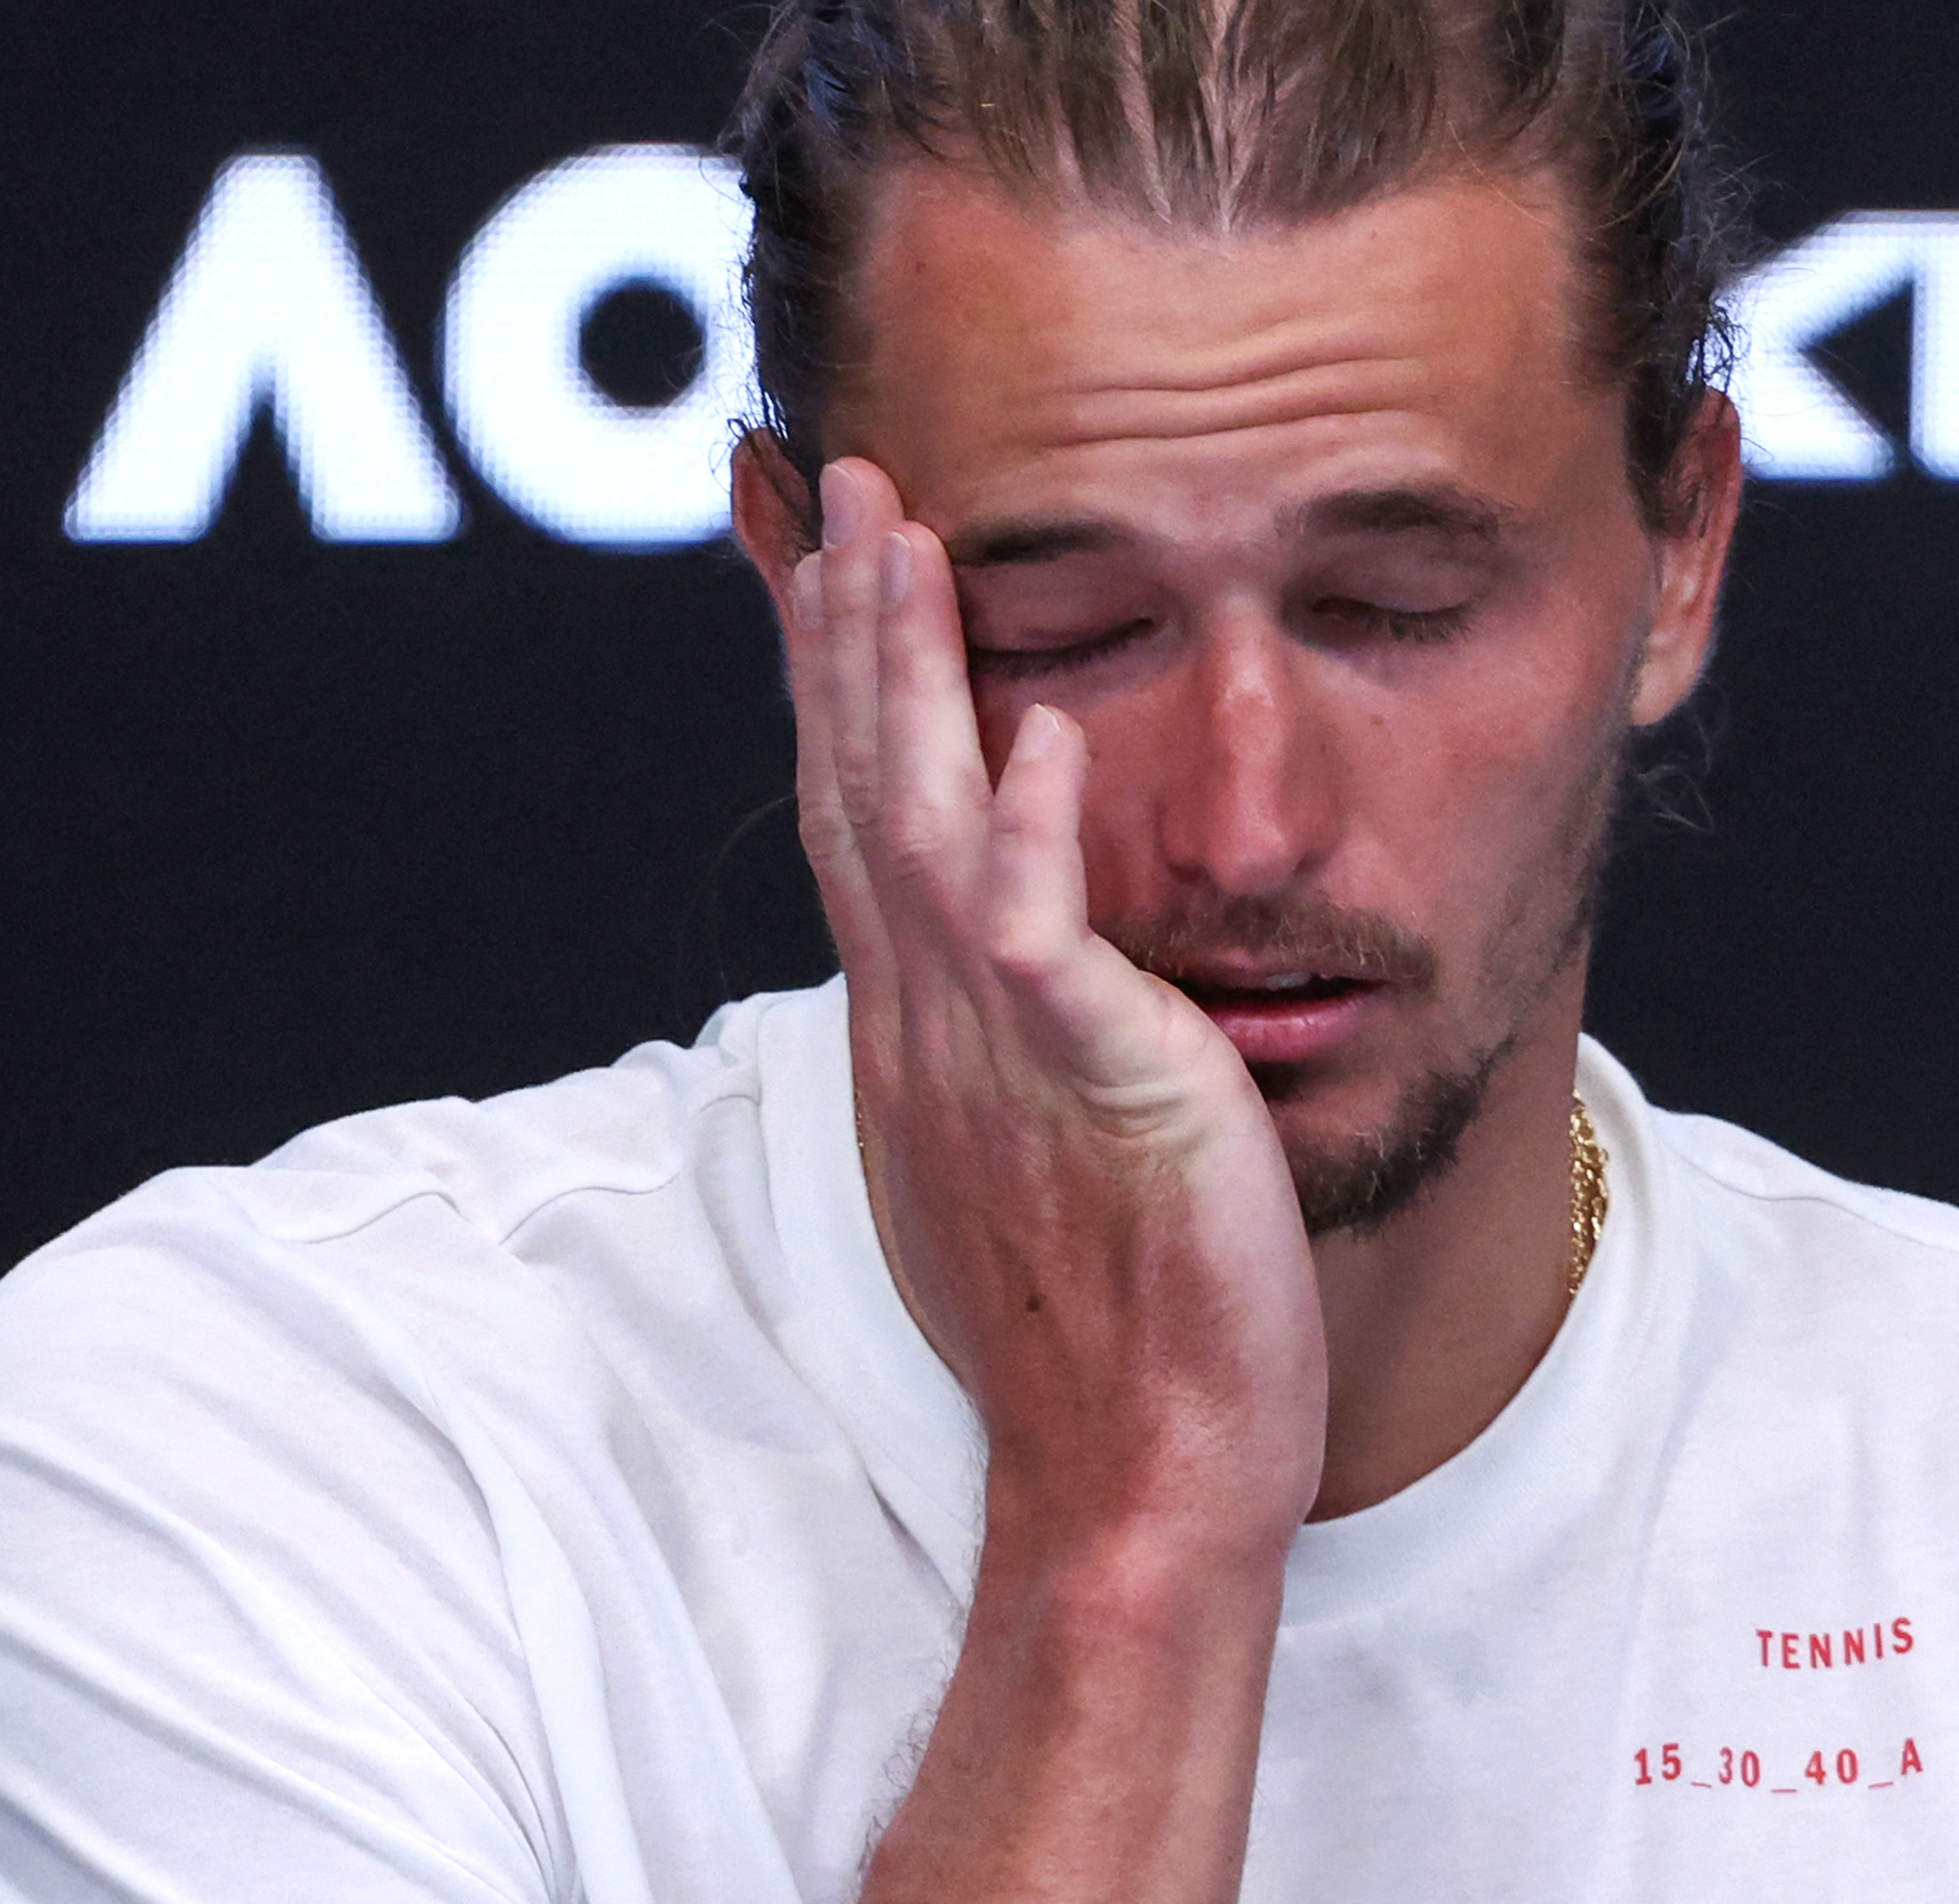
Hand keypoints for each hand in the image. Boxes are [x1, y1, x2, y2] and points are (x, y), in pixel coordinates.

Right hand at [784, 457, 1327, 1562]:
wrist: (1133, 1471)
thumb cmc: (1099, 1324)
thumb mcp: (1025, 1146)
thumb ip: (1008, 1031)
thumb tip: (1009, 950)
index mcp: (914, 1035)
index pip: (856, 821)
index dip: (836, 687)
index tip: (825, 564)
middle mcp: (924, 1027)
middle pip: (859, 791)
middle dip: (847, 631)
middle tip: (842, 487)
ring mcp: (988, 1054)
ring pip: (917, 827)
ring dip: (904, 677)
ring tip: (903, 537)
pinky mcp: (1085, 1086)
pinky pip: (1035, 938)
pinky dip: (1027, 828)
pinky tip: (1033, 725)